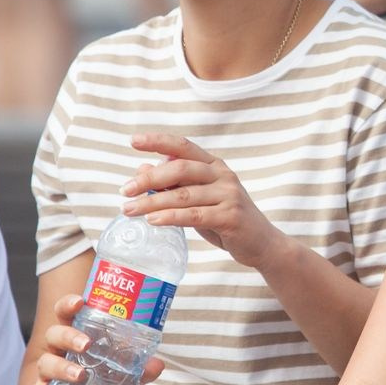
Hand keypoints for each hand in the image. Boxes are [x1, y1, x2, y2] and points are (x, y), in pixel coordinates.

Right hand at [18, 289, 168, 384]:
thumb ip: (136, 371)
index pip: (66, 315)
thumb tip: (157, 364)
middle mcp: (57, 353)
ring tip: (79, 375)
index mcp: (74, 340)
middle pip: (54, 335)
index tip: (80, 302)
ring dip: (61, 367)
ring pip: (45, 363)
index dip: (68, 305)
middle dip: (68, 336)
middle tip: (86, 344)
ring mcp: (46, 376)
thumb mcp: (119, 378)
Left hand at [123, 132, 286, 271]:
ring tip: (129, 210)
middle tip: (125, 191)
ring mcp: (229, 195)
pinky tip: (153, 221)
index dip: (158, 141)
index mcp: (214, 165)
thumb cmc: (224, 218)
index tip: (133, 141)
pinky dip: (171, 217)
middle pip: (180, 169)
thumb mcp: (198, 198)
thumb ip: (174, 184)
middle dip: (149, 179)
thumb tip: (141, 169)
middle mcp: (223, 175)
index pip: (183, 146)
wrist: (260, 244)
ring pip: (183, 195)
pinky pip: (194, 215)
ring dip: (152, 202)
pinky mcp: (231, 217)